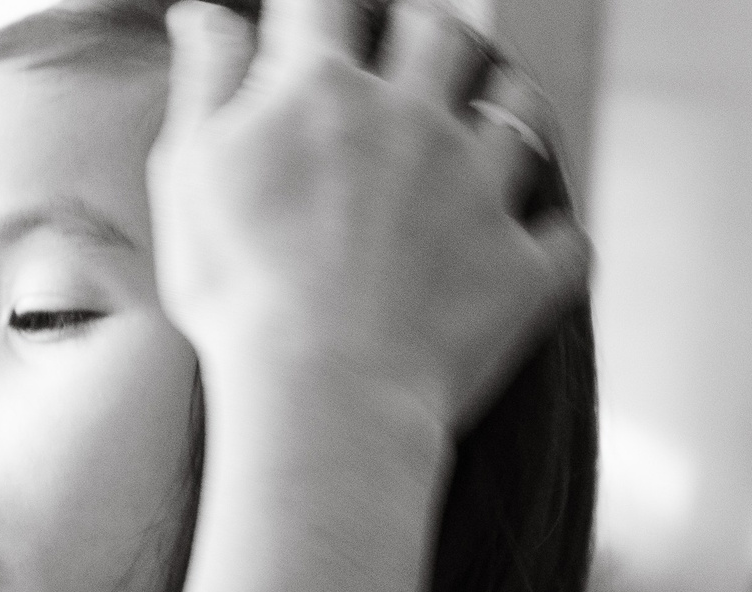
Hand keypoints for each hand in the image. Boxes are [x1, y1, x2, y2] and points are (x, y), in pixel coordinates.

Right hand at [149, 0, 591, 429]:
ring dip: (499, 108)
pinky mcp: (520, 261)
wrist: (319, 392)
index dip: (317, 11)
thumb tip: (206, 17)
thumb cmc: (237, 291)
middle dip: (421, 34)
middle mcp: (414, 116)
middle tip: (403, 57)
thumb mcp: (189, 176)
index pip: (328, 3)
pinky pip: (562, 234)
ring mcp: (478, 186)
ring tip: (475, 127)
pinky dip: (545, 235)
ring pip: (518, 108)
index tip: (309, 29)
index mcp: (324, 91)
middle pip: (439, 31)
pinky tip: (521, 242)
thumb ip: (205, 84)